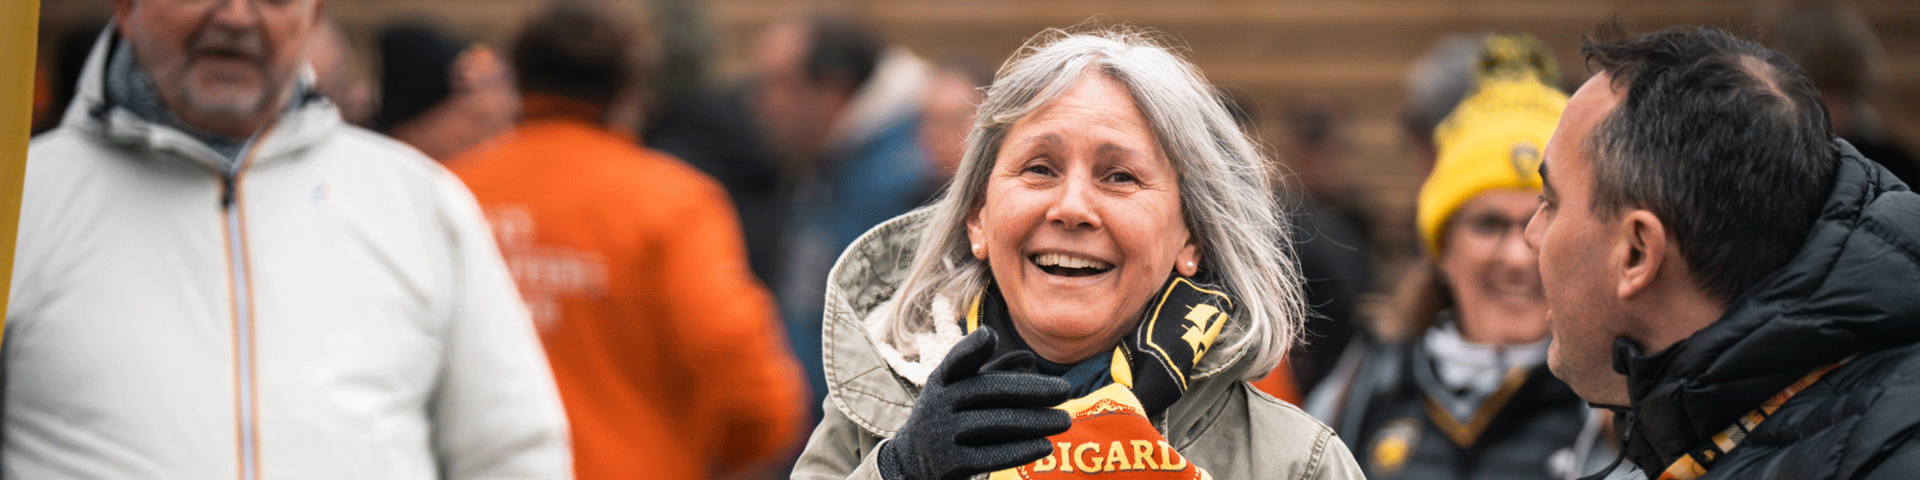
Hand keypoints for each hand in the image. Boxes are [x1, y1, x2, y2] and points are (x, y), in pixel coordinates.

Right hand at [876, 329, 1073, 479]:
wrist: (912, 463)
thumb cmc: (949, 418)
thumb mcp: (960, 392)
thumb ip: (992, 373)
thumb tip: (1029, 358)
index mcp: (943, 380)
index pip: (956, 361)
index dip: (971, 348)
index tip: (990, 334)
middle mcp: (938, 403)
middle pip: (985, 391)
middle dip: (1028, 389)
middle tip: (1066, 390)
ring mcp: (940, 434)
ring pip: (991, 423)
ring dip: (1031, 421)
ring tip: (1065, 421)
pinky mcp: (948, 464)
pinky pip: (987, 457)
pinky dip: (1018, 451)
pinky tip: (1044, 446)